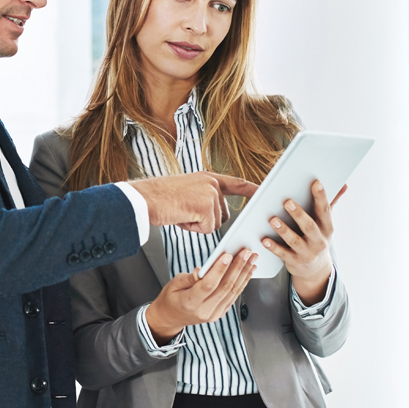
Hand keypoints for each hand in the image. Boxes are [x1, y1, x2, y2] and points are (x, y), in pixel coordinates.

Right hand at [129, 172, 258, 233]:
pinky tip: (181, 217)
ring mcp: (211, 193)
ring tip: (180, 212)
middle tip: (184, 212)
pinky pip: (207, 229)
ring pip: (214, 224)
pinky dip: (193, 229)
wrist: (144, 199)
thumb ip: (204, 198)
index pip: (236, 183)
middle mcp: (212, 183)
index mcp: (208, 178)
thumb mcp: (187, 191)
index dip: (251, 189)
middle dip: (206, 221)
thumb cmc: (159, 199)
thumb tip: (214, 216)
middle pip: (223, 215)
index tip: (263, 192)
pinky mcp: (207, 206)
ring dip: (197, 225)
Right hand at [145, 249, 257, 341]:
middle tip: (246, 252)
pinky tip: (248, 271)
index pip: (208, 285)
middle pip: (225, 287)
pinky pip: (234, 296)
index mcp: (189, 303)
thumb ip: (190, 277)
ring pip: (233, 291)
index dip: (219, 270)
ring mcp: (214, 314)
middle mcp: (204, 311)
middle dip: (238, 267)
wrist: (170, 318)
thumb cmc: (171, 298)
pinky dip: (242, 282)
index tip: (227, 255)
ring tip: (252, 259)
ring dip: (244, 273)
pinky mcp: (220, 313)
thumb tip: (205, 269)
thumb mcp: (174, 283)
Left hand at [262, 181, 346, 303]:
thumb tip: (345, 185)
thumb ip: (331, 203)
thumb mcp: (326, 223)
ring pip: (294, 241)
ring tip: (272, 219)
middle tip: (287, 202)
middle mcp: (319, 241)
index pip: (325, 211)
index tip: (316, 182)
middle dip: (298, 214)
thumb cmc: (317, 238)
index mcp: (327, 228)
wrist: (315, 269)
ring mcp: (307, 253)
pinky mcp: (294, 261)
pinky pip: (283, 254)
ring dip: (283, 230)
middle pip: (309, 226)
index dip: (321, 197)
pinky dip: (273, 247)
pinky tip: (264, 240)